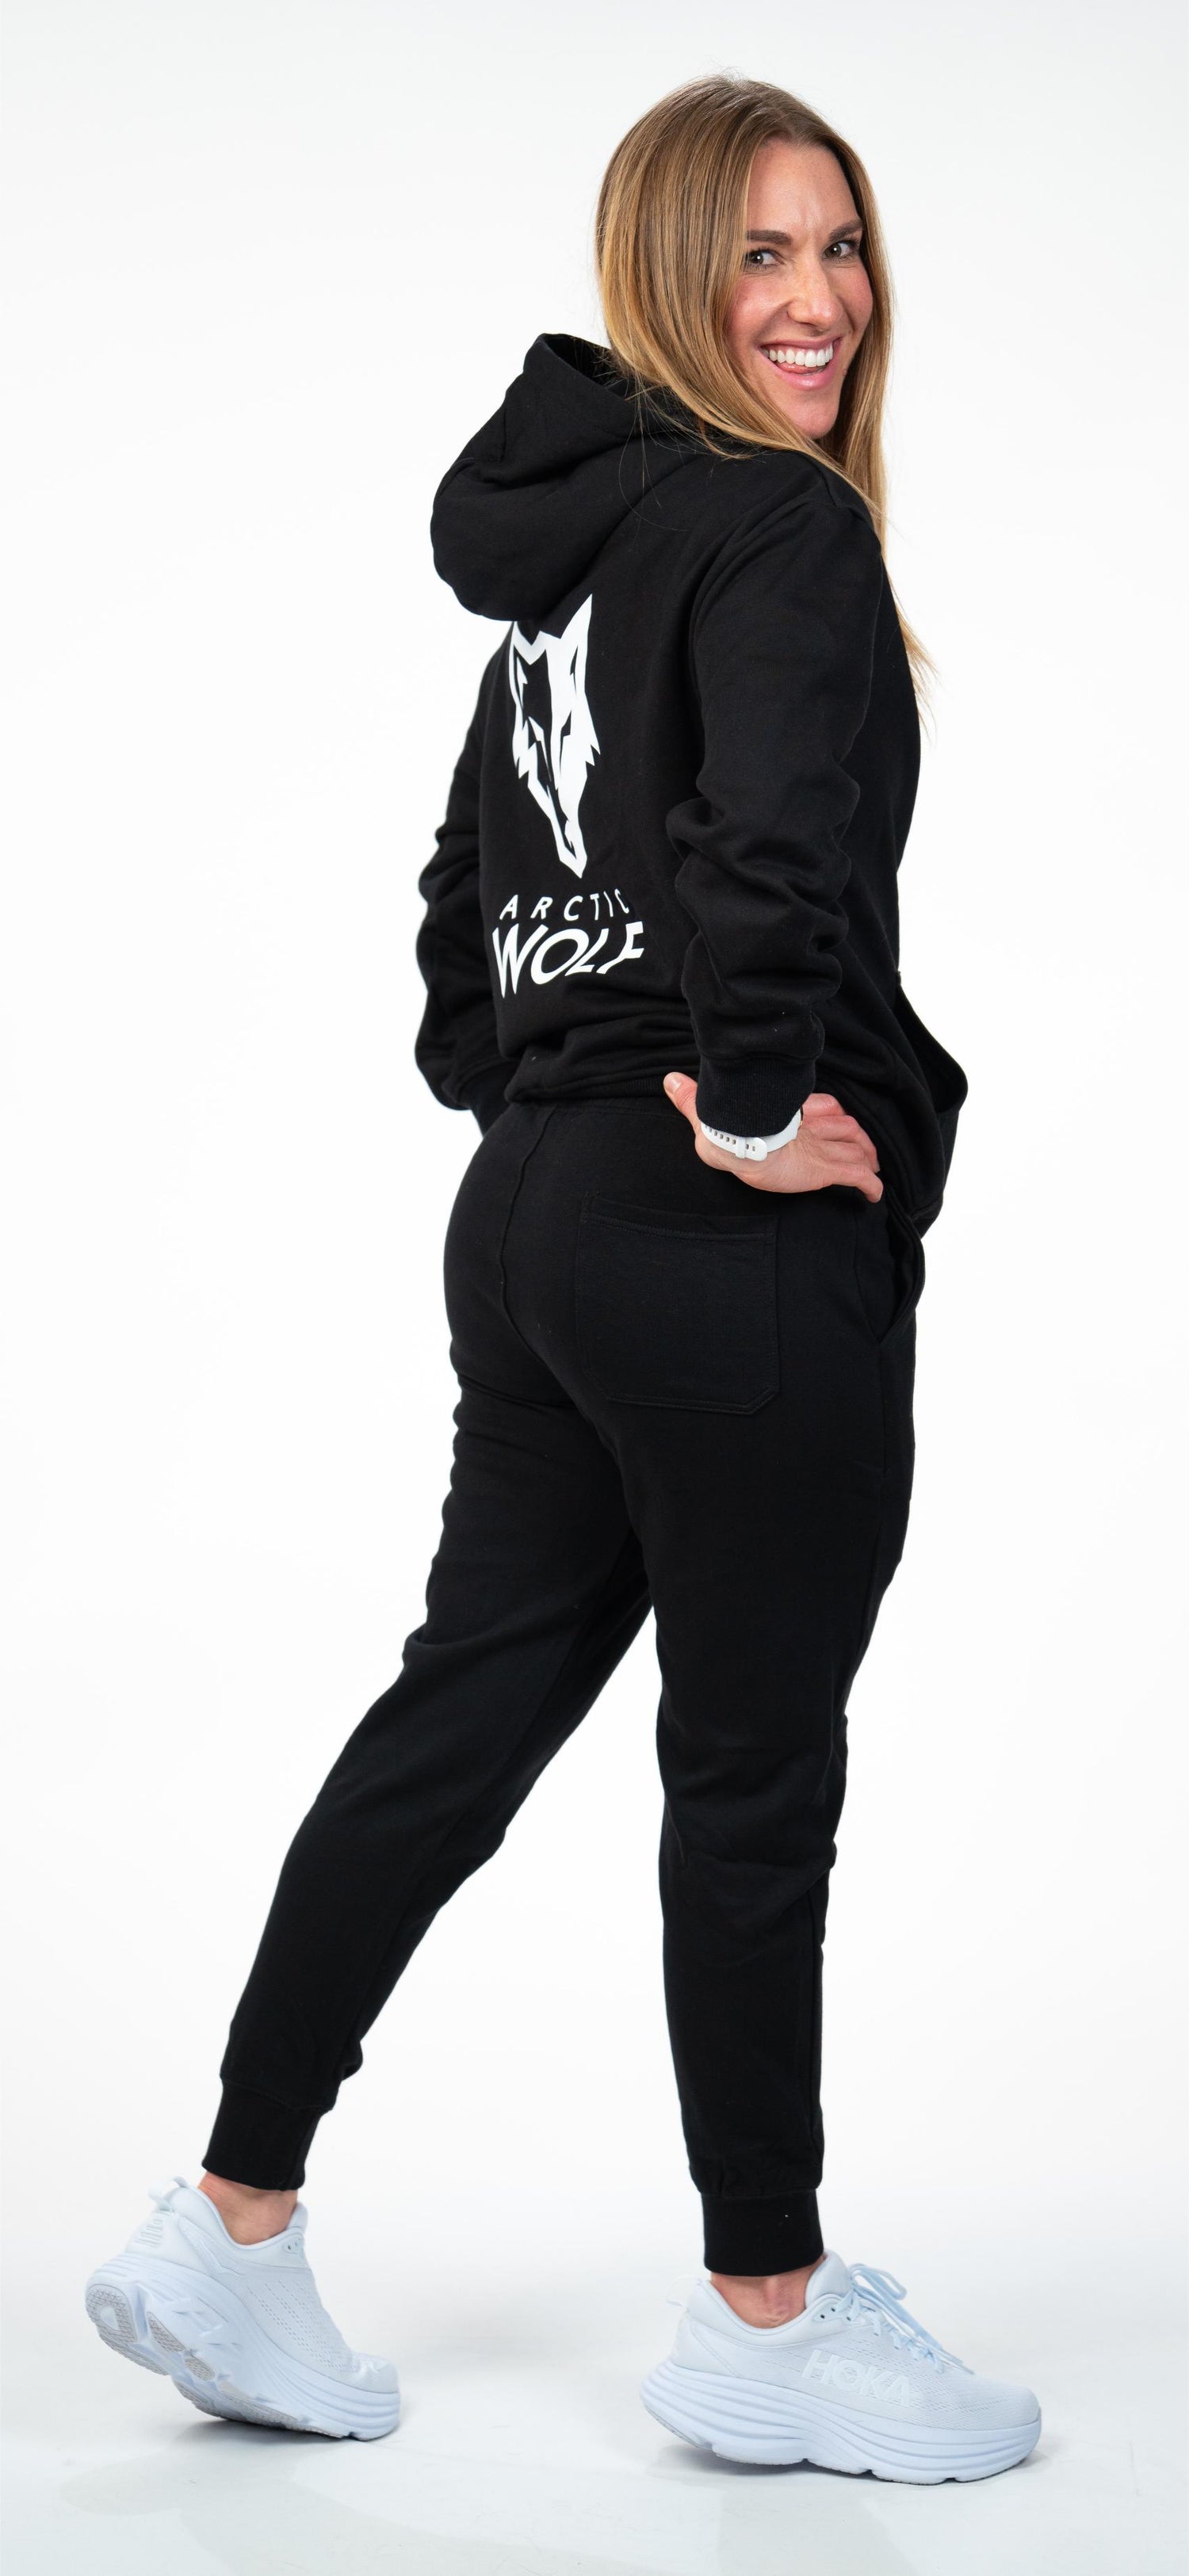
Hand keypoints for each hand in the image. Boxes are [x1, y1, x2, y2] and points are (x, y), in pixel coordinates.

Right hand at [663, 1073, 882, 1200]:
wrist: (739, 1141)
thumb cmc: (725, 1129)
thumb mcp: (708, 1114)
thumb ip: (693, 1099)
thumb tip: (670, 1080)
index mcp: (789, 1113)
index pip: (822, 1107)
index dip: (834, 1115)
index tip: (839, 1120)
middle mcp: (810, 1129)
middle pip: (845, 1128)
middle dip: (856, 1137)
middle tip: (865, 1147)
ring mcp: (820, 1150)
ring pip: (855, 1149)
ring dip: (866, 1157)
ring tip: (874, 1166)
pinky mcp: (825, 1170)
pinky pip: (856, 1177)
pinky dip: (870, 1185)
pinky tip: (876, 1194)